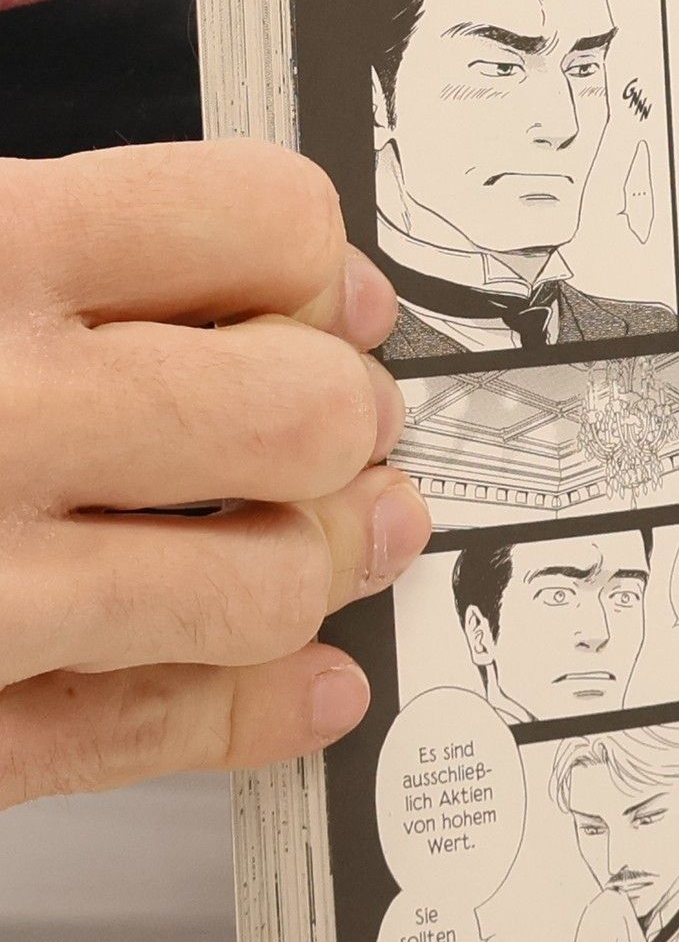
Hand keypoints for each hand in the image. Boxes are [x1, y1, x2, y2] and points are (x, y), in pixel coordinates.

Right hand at [0, 142, 430, 809]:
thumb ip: (63, 212)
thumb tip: (280, 234)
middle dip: (351, 422)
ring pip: (270, 584)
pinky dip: (260, 708)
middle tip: (352, 432)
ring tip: (341, 544)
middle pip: (306, 409)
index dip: (320, 269)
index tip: (336, 302)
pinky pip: (160, 730)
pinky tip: (312, 684)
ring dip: (325, 565)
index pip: (262, 223)